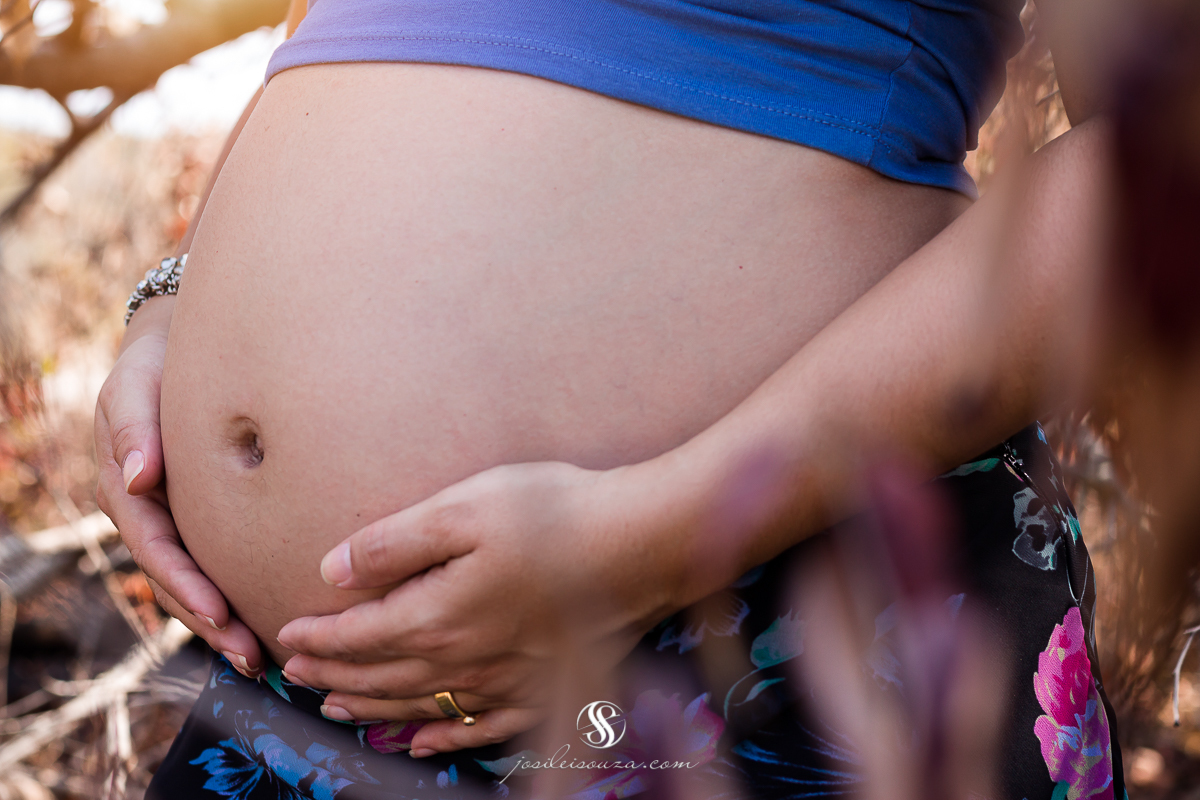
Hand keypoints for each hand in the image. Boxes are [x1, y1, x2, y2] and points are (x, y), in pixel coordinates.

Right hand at [94, 297, 262, 676]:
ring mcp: (173, 520)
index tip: (222, 613)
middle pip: (177, 582)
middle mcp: (147, 514)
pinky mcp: (200, 518)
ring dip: (225, 624)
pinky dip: (238, 597)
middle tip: (252, 657)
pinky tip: (268, 622)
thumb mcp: (134, 384)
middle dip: (212, 623)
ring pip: (196, 584)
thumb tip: (139, 478)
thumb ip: (133, 425)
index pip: (157, 548)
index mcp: (126, 490)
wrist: (177, 348)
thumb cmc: (157, 363)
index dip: (187, 584)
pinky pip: (217, 564)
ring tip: (263, 660)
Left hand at [276, 461, 686, 754]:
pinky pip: (478, 728)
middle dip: (333, 678)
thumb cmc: (557, 515)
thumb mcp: (465, 506)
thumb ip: (395, 543)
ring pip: (420, 707)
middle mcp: (463, 659)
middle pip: (382, 678)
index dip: (318, 640)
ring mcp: (504, 680)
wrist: (645, 545)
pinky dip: (442, 738)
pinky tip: (422, 742)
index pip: (358, 636)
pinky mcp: (541, 687)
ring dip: (372, 710)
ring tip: (337, 710)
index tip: (286, 639)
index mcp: (437, 615)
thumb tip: (331, 571)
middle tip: (295, 678)